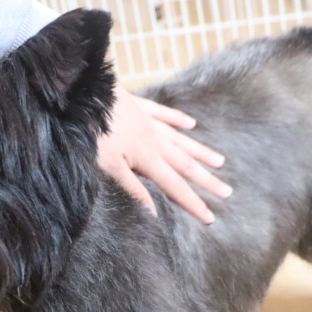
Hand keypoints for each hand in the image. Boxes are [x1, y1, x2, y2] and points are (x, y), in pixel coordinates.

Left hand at [97, 85, 230, 223]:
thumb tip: (155, 214)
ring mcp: (149, 122)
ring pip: (181, 140)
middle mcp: (154, 141)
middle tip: (227, 191)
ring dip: (200, 152)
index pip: (175, 187)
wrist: (84, 93)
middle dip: (206, 180)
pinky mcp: (139, 106)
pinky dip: (179, 119)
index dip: (193, 203)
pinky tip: (191, 123)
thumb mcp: (109, 167)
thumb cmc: (93, 134)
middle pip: (186, 165)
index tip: (210, 217)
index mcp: (147, 159)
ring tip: (220, 161)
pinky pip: (165, 114)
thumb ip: (133, 189)